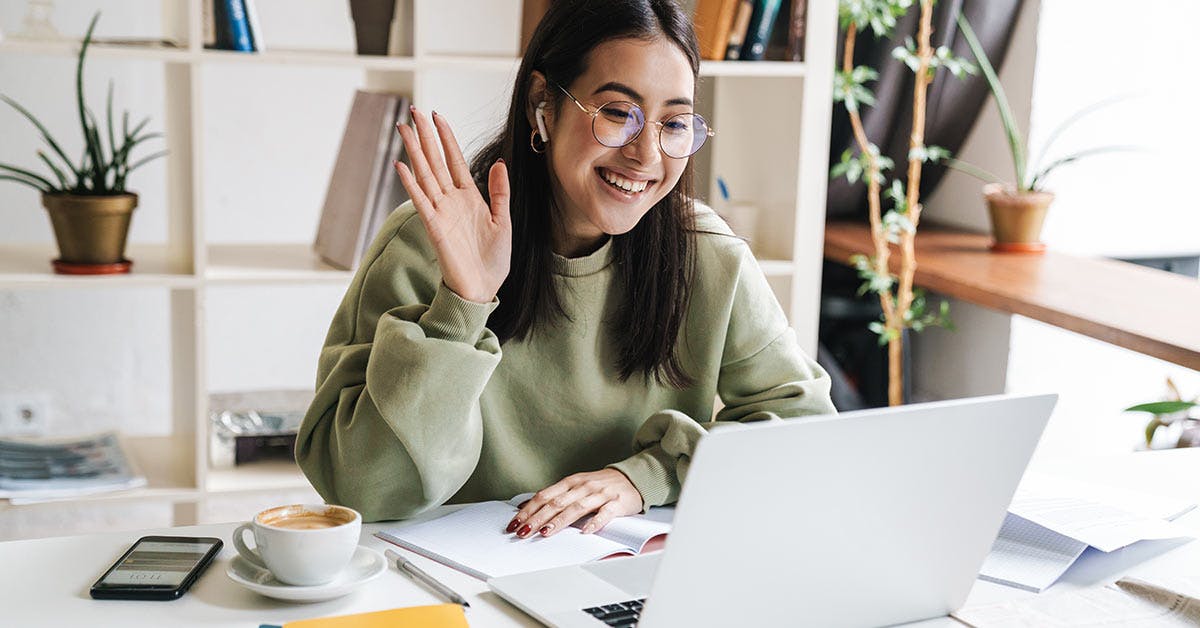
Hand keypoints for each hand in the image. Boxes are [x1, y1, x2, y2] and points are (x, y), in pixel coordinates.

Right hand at [393, 107, 510, 302]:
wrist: (483, 288)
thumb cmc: (492, 259)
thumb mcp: (503, 220)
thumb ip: (499, 192)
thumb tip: (499, 163)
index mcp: (469, 197)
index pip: (454, 160)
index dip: (447, 138)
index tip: (438, 116)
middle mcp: (451, 200)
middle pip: (435, 161)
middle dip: (425, 136)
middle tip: (414, 111)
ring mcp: (441, 212)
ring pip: (425, 175)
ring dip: (414, 152)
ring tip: (403, 129)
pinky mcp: (434, 228)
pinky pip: (421, 202)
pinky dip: (411, 184)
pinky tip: (401, 166)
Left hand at [506, 469, 643, 537]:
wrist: (632, 478)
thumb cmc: (600, 485)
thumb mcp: (575, 486)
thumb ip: (555, 495)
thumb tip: (527, 505)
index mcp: (571, 482)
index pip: (544, 496)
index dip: (528, 510)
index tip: (515, 523)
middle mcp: (583, 486)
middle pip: (556, 503)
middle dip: (537, 518)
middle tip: (523, 532)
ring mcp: (600, 494)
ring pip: (576, 508)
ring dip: (559, 520)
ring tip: (545, 532)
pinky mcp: (617, 503)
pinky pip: (605, 514)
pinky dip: (595, 522)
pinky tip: (585, 531)